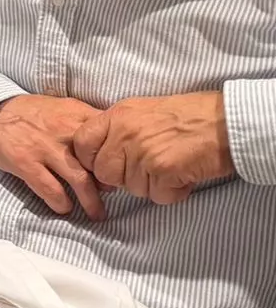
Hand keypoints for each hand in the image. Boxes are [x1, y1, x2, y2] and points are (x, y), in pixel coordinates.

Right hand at [0, 94, 108, 219]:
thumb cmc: (26, 112)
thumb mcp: (60, 106)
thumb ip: (84, 120)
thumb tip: (109, 143)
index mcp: (75, 113)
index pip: (110, 136)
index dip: (119, 156)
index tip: (121, 169)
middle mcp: (64, 131)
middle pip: (99, 162)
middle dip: (110, 184)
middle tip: (113, 196)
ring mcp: (44, 148)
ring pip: (80, 180)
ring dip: (91, 202)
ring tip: (96, 214)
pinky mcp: (26, 163)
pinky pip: (51, 190)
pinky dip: (61, 203)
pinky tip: (64, 208)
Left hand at [73, 92, 233, 205]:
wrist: (225, 121)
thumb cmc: (188, 115)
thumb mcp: (141, 110)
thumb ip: (117, 129)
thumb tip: (101, 154)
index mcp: (117, 115)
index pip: (81, 143)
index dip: (90, 160)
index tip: (106, 165)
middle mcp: (125, 133)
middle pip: (105, 173)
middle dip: (124, 178)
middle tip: (149, 170)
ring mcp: (143, 152)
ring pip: (132, 188)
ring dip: (152, 185)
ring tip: (172, 167)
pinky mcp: (163, 170)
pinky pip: (157, 196)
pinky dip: (172, 192)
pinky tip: (183, 176)